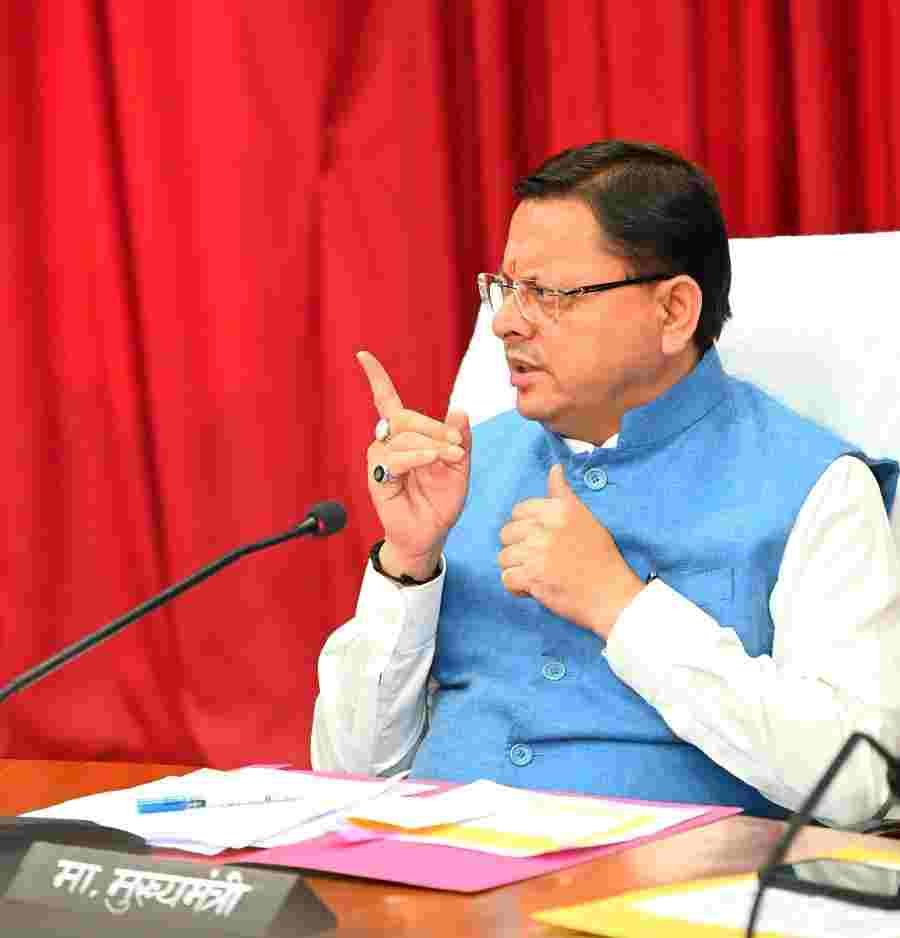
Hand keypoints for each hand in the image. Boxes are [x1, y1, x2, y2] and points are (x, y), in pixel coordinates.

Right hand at [358, 351, 470, 579]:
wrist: (431, 534)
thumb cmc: (441, 501)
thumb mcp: (460, 467)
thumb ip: (460, 439)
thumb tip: (459, 410)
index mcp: (406, 436)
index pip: (386, 400)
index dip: (376, 378)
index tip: (362, 355)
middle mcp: (389, 444)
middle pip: (404, 416)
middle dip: (434, 427)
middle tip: (458, 446)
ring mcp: (382, 460)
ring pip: (402, 435)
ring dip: (432, 444)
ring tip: (451, 458)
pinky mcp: (378, 478)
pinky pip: (395, 457)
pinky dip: (417, 456)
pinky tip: (432, 461)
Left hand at [497, 464, 643, 637]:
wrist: (612, 594)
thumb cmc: (601, 556)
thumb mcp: (585, 517)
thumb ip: (563, 494)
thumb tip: (554, 468)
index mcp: (557, 510)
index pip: (518, 511)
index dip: (525, 528)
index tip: (540, 539)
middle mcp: (545, 528)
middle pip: (506, 534)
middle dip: (518, 548)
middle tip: (539, 559)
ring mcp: (536, 553)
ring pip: (503, 557)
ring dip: (517, 568)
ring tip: (537, 573)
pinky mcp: (532, 578)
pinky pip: (506, 579)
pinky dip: (517, 587)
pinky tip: (534, 587)